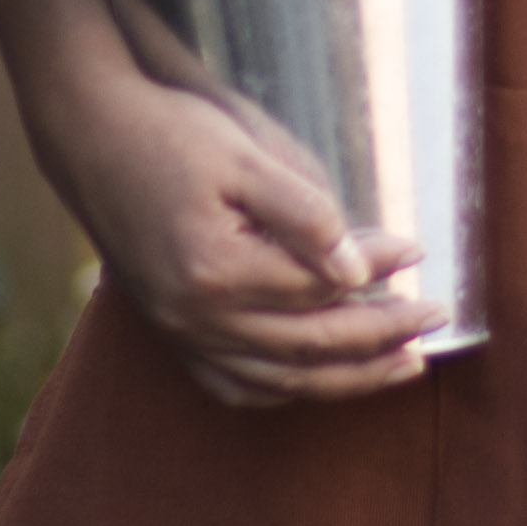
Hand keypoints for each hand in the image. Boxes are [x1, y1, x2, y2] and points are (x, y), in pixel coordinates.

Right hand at [33, 64, 440, 406]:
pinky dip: (285, 391)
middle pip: (309, 347)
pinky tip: (320, 381)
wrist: (89, 137)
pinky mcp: (170, 333)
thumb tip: (359, 270)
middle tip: (436, 321)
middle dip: (382, 338)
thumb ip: (304, 215)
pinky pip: (234, 386)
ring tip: (403, 366)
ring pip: (279, 380)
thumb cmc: (168, 134)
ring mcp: (180, 333)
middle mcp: (196, 317)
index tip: (419, 251)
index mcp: (216, 271)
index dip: (378, 271)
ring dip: (347, 379)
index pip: (320, 288)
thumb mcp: (242, 158)